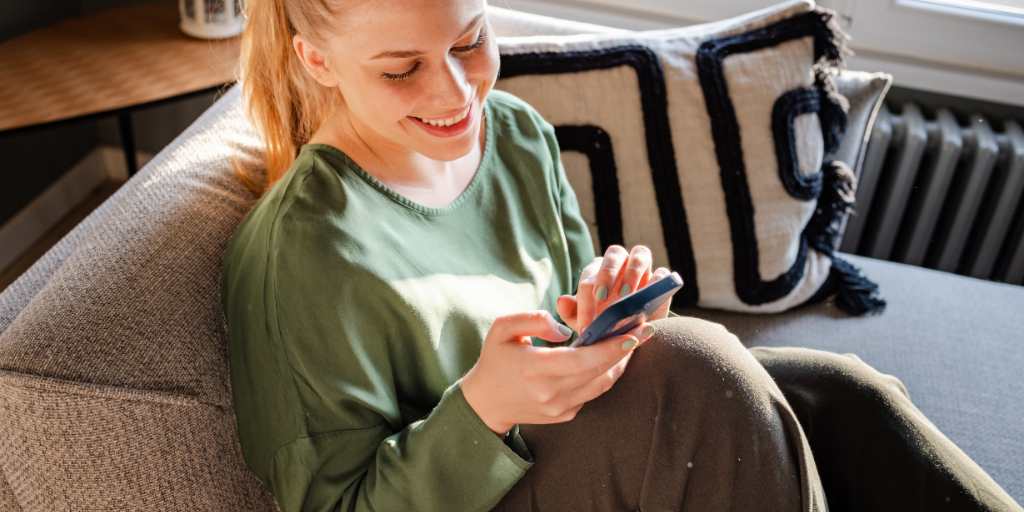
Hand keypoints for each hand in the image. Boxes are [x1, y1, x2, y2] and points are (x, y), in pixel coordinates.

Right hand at [460, 310, 655, 434]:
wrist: (485, 403)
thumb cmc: (495, 359)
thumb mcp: (502, 329)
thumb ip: (533, 319)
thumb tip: (564, 329)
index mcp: (535, 369)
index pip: (584, 359)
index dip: (613, 346)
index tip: (635, 330)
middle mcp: (551, 393)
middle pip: (600, 371)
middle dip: (626, 349)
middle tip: (646, 327)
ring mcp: (560, 407)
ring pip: (602, 383)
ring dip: (621, 362)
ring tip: (634, 340)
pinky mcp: (566, 414)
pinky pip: (593, 392)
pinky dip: (606, 374)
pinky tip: (613, 357)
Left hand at [556, 244, 674, 334]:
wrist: (628, 339)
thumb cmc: (602, 327)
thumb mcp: (585, 324)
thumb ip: (571, 313)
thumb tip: (562, 300)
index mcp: (598, 271)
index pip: (590, 275)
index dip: (586, 298)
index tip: (587, 323)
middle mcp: (620, 264)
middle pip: (614, 253)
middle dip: (607, 273)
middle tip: (602, 297)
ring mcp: (643, 269)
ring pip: (640, 254)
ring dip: (633, 272)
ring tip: (627, 295)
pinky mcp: (661, 281)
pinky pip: (662, 273)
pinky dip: (657, 281)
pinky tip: (650, 297)